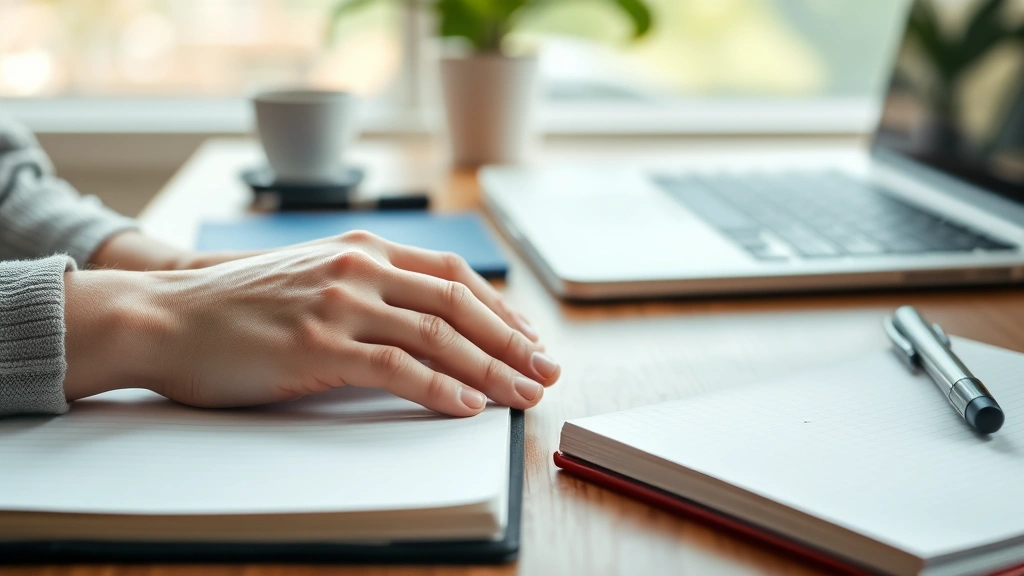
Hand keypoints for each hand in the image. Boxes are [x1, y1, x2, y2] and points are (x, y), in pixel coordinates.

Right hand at [65, 231, 559, 415]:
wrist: (166, 313)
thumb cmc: (240, 303)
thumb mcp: (314, 274)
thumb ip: (369, 285)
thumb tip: (425, 318)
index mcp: (363, 250)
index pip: (452, 276)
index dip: (499, 309)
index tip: (529, 338)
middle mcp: (359, 269)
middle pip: (458, 304)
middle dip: (512, 341)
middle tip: (546, 371)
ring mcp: (339, 305)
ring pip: (437, 336)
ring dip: (491, 369)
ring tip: (522, 395)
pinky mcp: (317, 346)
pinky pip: (396, 368)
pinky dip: (440, 388)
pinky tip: (466, 406)